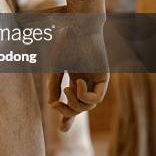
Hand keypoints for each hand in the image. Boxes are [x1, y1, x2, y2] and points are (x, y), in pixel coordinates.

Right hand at [47, 13, 108, 131]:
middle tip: (55, 105)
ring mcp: (96, 80)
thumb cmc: (65, 44)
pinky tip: (76, 82)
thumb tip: (52, 105)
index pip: (74, 102)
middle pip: (80, 108)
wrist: (77, 27)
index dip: (68, 117)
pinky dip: (83, 95)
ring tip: (65, 87)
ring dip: (74, 103)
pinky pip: (95, 98)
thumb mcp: (54, 70)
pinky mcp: (103, 78)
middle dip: (67, 112)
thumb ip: (53, 87)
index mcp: (75, 78)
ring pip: (88, 106)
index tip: (62, 129)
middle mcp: (87, 82)